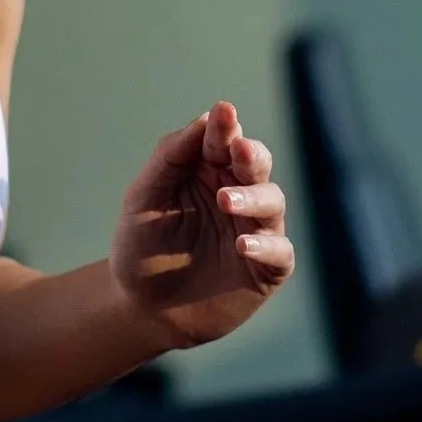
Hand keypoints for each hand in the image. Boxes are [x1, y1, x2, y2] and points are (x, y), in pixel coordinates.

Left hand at [110, 100, 296, 350]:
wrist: (143, 309)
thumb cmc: (142, 247)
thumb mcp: (143, 198)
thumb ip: (170, 157)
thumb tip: (203, 119)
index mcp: (208, 171)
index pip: (223, 140)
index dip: (224, 126)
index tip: (223, 112)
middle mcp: (238, 194)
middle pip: (257, 165)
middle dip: (251, 154)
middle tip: (239, 150)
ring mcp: (255, 230)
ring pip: (272, 201)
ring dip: (253, 197)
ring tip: (225, 200)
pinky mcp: (266, 269)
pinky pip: (279, 251)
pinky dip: (265, 245)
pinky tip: (242, 244)